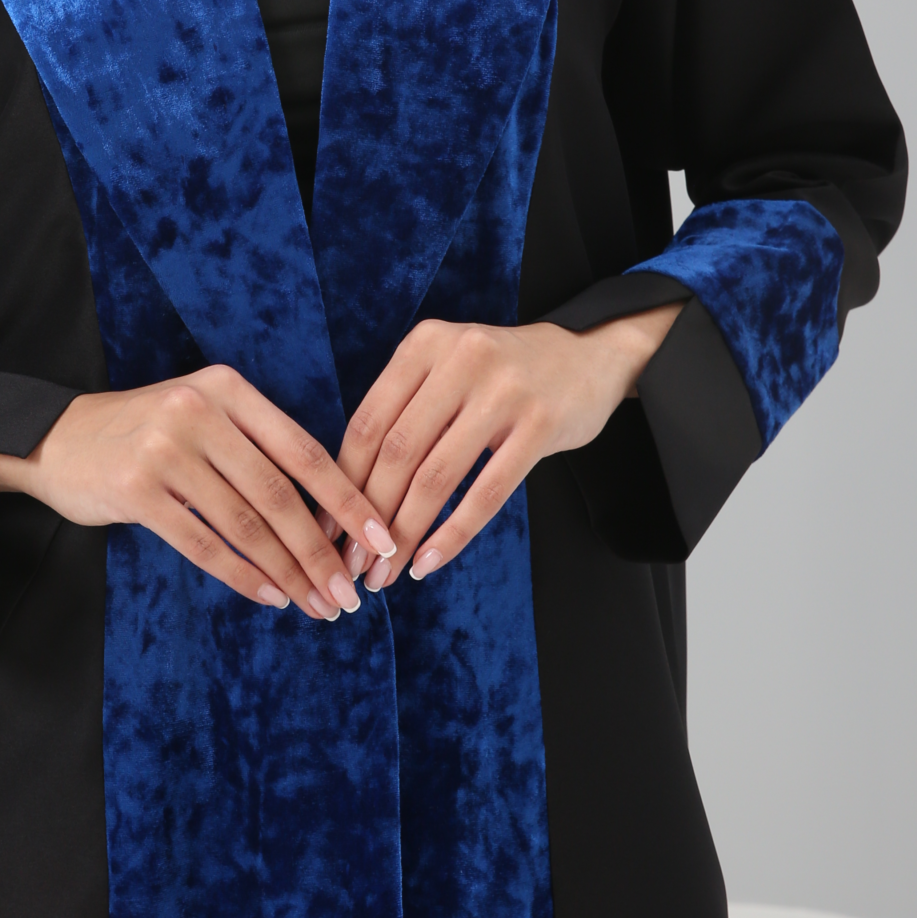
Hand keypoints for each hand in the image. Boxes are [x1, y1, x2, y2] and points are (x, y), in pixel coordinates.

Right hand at [0, 365, 388, 621]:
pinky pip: (203, 544)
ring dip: (288, 571)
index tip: (382, 538)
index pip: (303, 449)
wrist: (58, 439)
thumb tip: (333, 514)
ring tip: (317, 604)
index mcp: (228, 389)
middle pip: (279, 494)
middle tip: (349, 593)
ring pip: (245, 524)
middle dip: (321, 551)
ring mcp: (166, 449)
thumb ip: (258, 448)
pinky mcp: (136, 490)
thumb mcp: (204, 416)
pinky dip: (242, 576)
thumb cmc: (148, 434)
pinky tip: (270, 596)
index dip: (348, 498)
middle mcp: (199, 411)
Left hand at [337, 307, 682, 587]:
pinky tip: (429, 562)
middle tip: (353, 564)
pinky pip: (487, 493)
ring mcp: (504, 391)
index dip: (342, 482)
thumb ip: (404, 411)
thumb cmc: (502, 375)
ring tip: (386, 573)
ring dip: (405, 534)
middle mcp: (461, 359)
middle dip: (368, 517)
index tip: (328, 528)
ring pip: (437, 477)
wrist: (588, 356)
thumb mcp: (447, 369)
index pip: (368, 423)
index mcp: (425, 344)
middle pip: (397, 453)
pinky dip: (453, 535)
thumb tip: (346, 490)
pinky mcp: (540, 424)